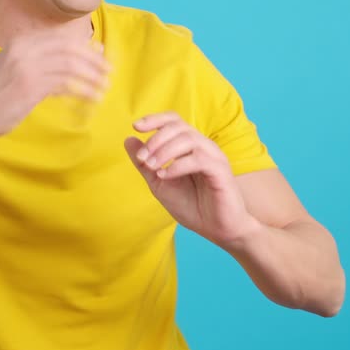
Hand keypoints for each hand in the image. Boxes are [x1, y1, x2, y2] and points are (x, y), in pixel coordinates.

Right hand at [0, 34, 109, 141]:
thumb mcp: (13, 68)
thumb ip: (39, 60)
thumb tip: (73, 56)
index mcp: (20, 42)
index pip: (62, 37)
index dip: (85, 46)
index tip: (101, 55)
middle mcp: (24, 49)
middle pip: (70, 48)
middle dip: (94, 59)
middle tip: (108, 71)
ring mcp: (27, 66)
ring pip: (71, 65)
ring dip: (92, 76)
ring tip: (104, 86)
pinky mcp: (31, 86)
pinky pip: (66, 84)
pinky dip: (83, 90)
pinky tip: (92, 97)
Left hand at [124, 112, 261, 245]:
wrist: (217, 230)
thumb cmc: (192, 206)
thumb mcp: (159, 183)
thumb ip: (144, 163)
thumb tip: (128, 139)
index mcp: (190, 147)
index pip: (174, 121)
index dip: (155, 119)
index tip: (136, 126)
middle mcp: (203, 147)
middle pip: (179, 127)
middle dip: (155, 140)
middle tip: (142, 159)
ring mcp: (214, 157)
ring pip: (188, 139)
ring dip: (164, 151)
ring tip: (152, 168)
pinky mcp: (221, 172)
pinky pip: (199, 159)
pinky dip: (178, 165)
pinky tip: (165, 176)